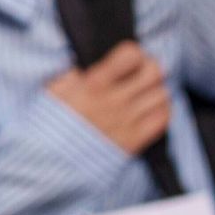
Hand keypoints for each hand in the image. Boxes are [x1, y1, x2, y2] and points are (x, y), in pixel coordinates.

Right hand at [48, 43, 170, 155]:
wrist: (52, 161)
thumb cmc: (51, 124)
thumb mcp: (54, 91)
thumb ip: (73, 74)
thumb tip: (87, 66)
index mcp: (94, 84)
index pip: (131, 55)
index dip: (133, 53)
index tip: (128, 59)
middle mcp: (114, 100)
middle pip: (154, 72)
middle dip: (149, 68)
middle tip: (141, 74)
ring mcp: (126, 121)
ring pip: (162, 95)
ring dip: (155, 91)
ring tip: (144, 95)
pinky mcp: (134, 141)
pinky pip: (163, 119)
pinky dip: (161, 111)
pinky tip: (148, 111)